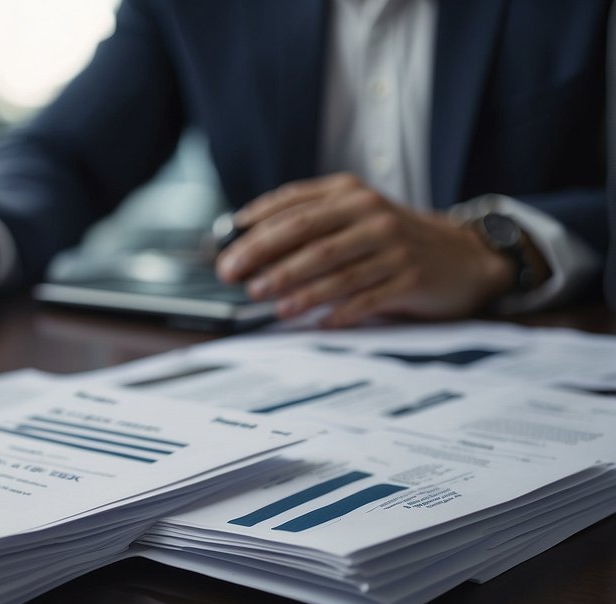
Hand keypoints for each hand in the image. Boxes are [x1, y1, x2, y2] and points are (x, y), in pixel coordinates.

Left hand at [215, 173, 516, 326]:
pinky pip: (368, 296)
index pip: (293, 206)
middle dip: (265, 258)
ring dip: (297, 289)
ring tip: (272, 305)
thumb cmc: (390, 240)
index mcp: (349, 193)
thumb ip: (308, 223)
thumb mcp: (352, 217)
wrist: (462, 258)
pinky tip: (320, 323)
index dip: (255, 228)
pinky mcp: (412, 277)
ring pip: (334, 268)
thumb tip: (248, 248)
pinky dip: (341, 311)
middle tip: (237, 279)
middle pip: (307, 235)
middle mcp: (371, 214)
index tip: (226, 249)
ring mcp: (394, 245)